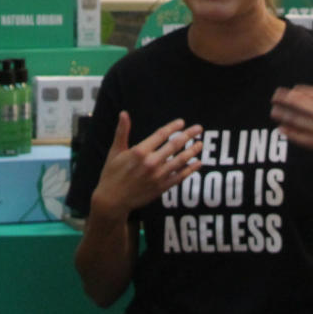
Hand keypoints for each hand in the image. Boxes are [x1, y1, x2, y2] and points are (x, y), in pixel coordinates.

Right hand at [90, 112, 204, 219]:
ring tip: (200, 144)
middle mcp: (150, 163)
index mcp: (139, 152)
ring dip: (192, 151)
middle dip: (188, 135)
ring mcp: (157, 176)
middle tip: (199, 128)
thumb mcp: (115, 151)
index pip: (161, 135)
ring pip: (180, 161)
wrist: (112, 200)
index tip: (182, 122)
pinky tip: (198, 163)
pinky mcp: (161, 188)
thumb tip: (124, 113)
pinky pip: (180, 177)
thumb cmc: (112, 173)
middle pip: (174, 145)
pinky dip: (190, 169)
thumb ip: (122, 131)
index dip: (173, 127)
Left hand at [270, 65, 312, 186]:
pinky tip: (281, 129)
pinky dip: (290, 133)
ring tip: (274, 111)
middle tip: (275, 97)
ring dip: (283, 115)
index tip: (292, 89)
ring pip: (298, 120)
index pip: (312, 93)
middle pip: (300, 104)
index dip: (299, 91)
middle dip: (286, 99)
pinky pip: (301, 137)